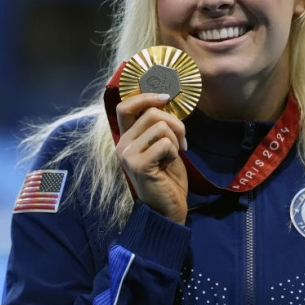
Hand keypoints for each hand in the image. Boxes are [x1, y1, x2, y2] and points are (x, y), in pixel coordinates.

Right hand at [115, 93, 188, 223]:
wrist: (167, 207)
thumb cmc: (167, 176)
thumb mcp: (161, 145)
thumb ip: (157, 126)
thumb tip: (165, 100)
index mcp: (126, 138)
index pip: (124, 106)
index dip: (145, 97)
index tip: (166, 98)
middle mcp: (122, 144)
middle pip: (151, 113)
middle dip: (175, 122)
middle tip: (183, 139)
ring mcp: (128, 155)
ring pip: (159, 126)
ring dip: (175, 139)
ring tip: (174, 154)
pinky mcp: (139, 165)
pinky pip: (164, 144)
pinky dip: (174, 152)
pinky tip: (169, 164)